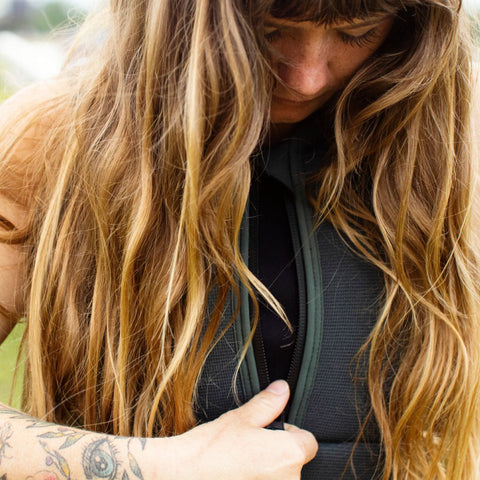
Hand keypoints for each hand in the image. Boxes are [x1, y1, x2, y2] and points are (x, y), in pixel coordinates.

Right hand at [172, 380, 317, 478]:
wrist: (181, 477)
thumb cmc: (210, 450)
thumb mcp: (240, 419)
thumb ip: (268, 404)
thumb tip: (282, 389)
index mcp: (288, 455)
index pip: (307, 442)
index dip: (290, 433)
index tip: (270, 433)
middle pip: (293, 463)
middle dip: (276, 455)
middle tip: (249, 450)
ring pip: (279, 479)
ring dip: (265, 473)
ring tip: (239, 467)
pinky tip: (235, 478)